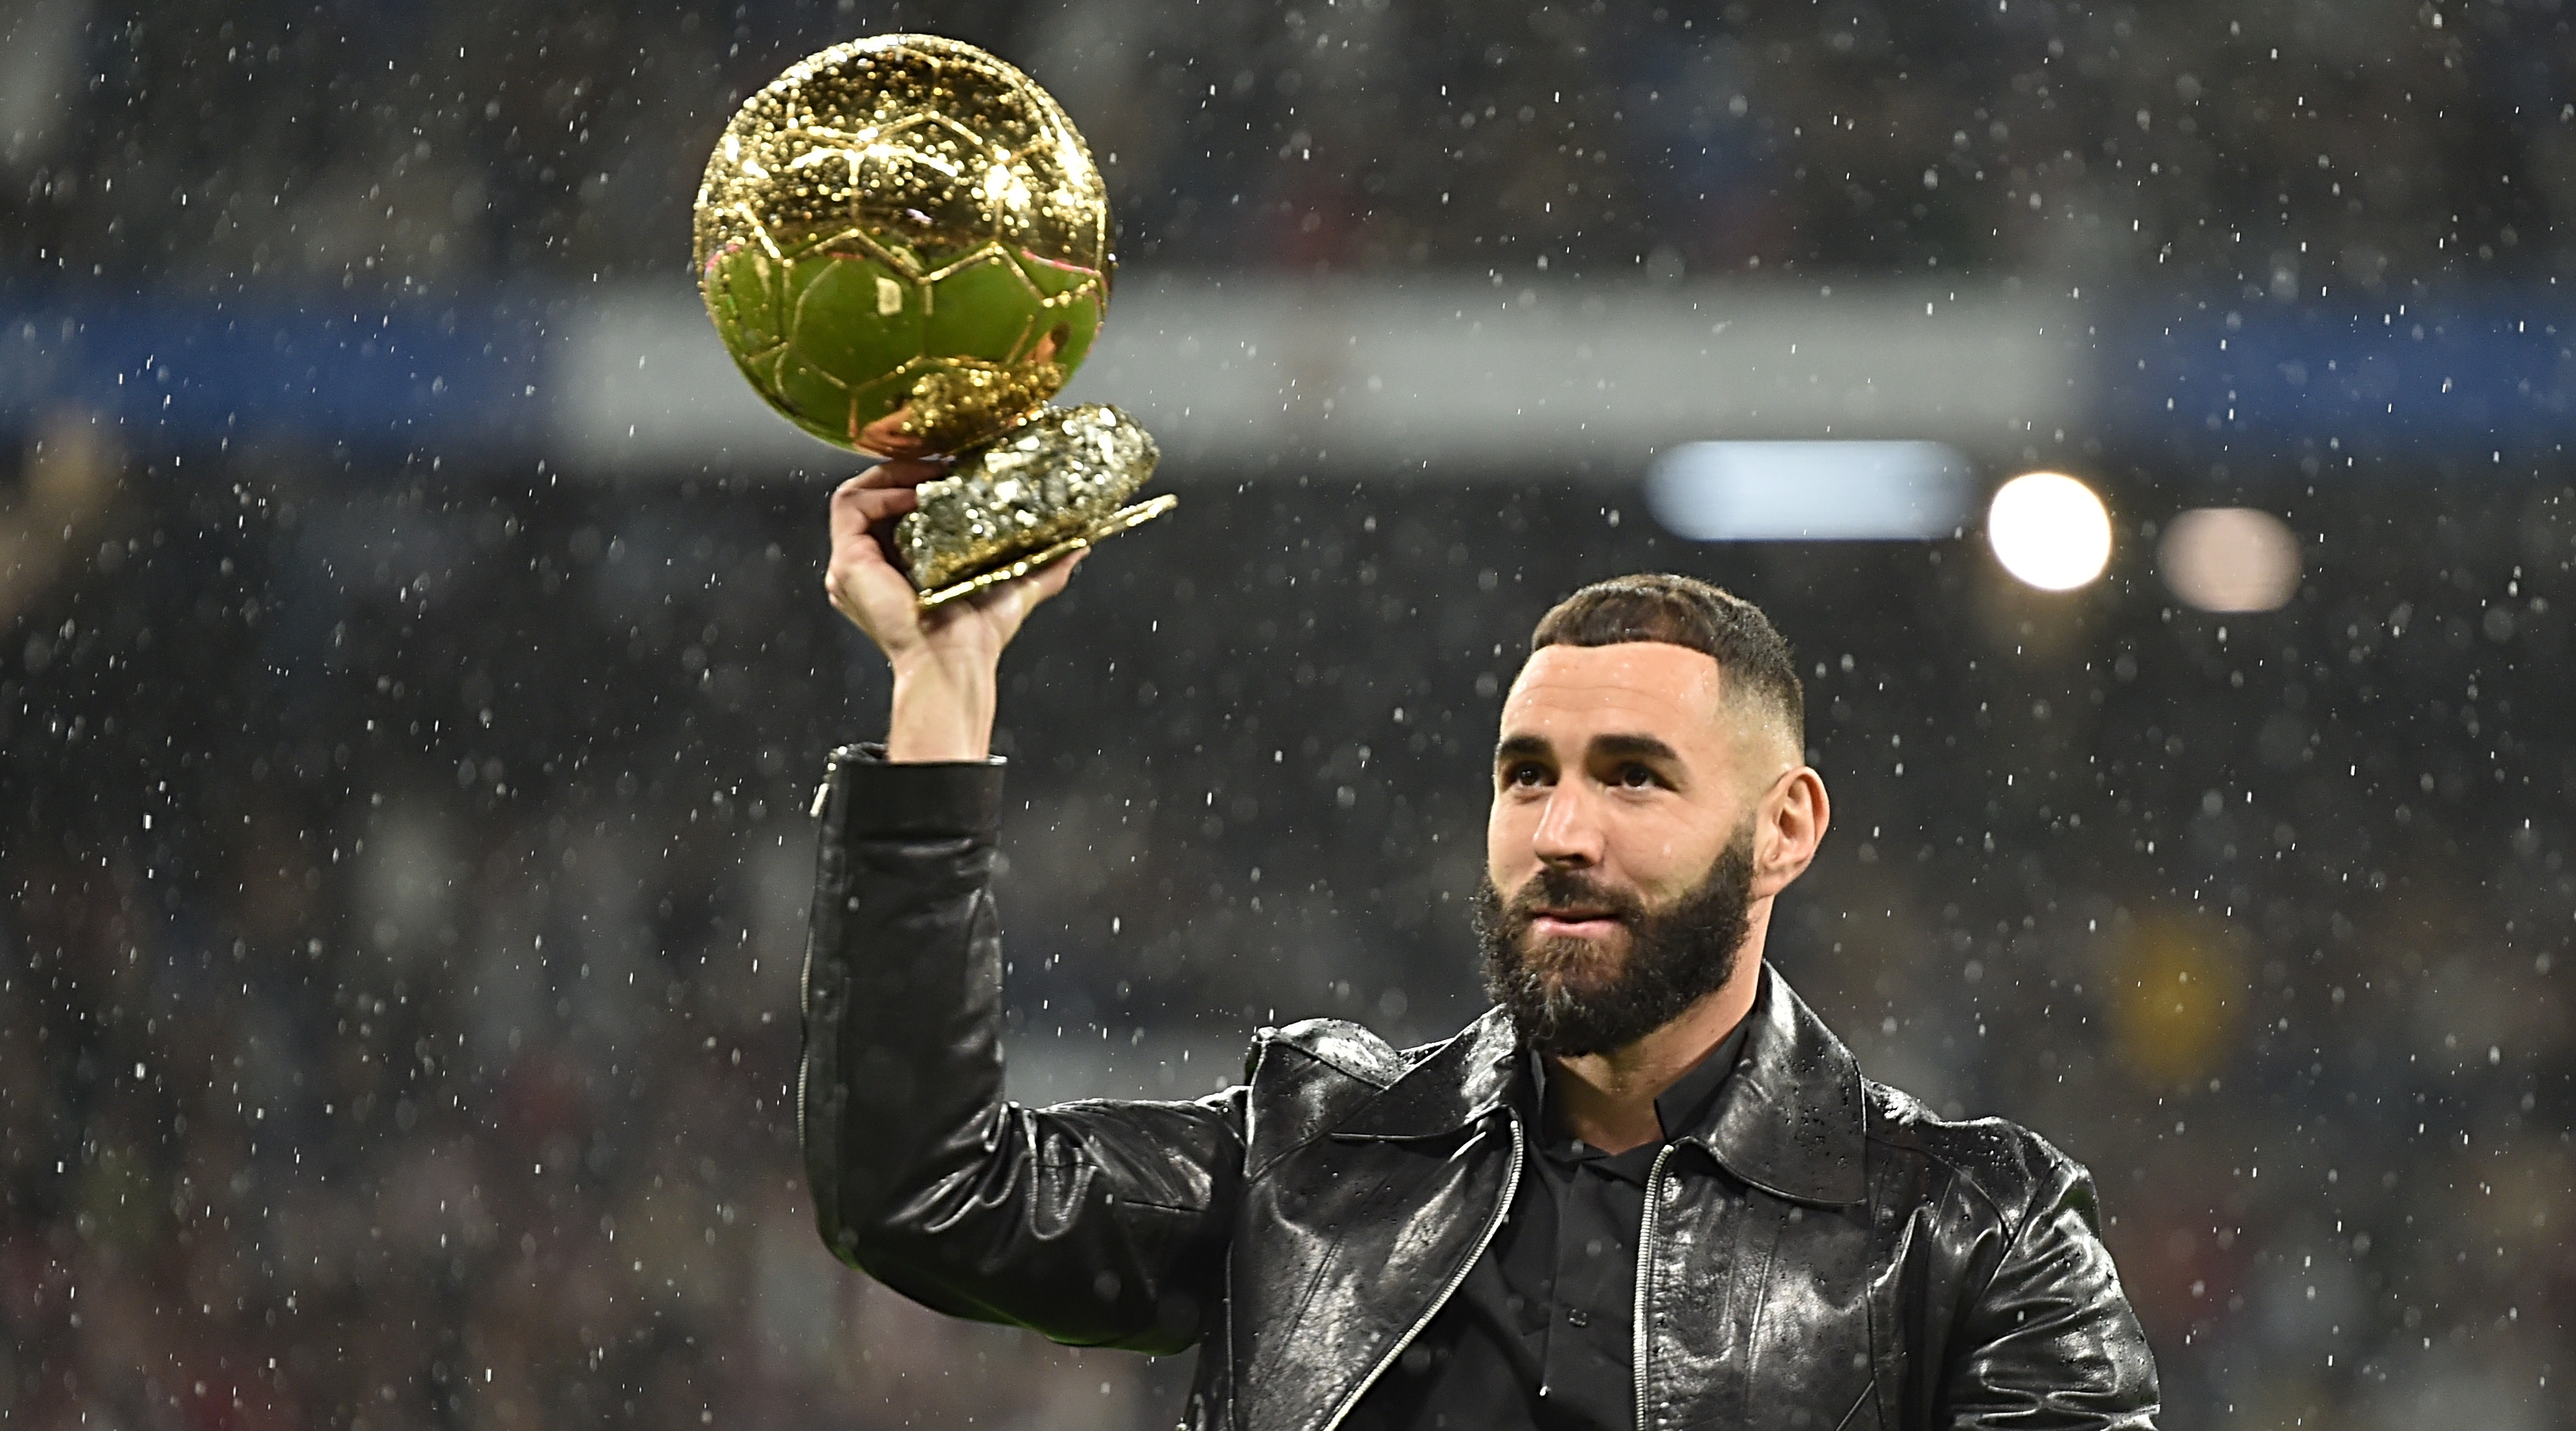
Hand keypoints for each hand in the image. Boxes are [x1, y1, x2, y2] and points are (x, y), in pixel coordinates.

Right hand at [825, 459, 1085, 760]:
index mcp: (899, 567)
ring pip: (858, 495)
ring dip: (893, 474)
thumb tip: (1079, 546)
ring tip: (930, 470)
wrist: (955, 661)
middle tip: (943, 461)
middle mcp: (871, 564)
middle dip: (908, 470)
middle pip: (876, 496)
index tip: (953, 467)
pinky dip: (881, 490)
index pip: (899, 509)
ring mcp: (855, 564)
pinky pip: (851, 506)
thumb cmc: (976, 636)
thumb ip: (1045, 566)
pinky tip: (916, 492)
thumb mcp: (1016, 587)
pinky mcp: (848, 561)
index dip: (922, 481)